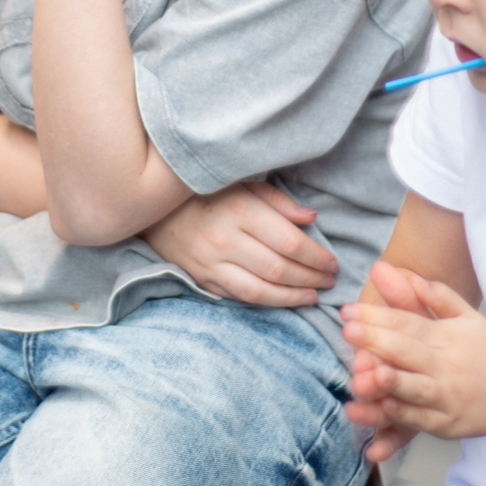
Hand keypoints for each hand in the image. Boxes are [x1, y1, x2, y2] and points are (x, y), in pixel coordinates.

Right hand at [144, 182, 339, 306]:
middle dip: (311, 278)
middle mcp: (225, 240)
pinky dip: (266, 302)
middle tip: (330, 281)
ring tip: (313, 297)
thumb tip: (311, 218)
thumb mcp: (242, 183)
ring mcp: (211, 264)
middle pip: (279, 268)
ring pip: (260, 290)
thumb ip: (278, 201)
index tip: (332, 262)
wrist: (153, 209)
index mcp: (239, 210)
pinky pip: (240, 297)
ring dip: (292, 297)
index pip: (289, 241)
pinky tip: (283, 300)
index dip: (316, 256)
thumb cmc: (205, 192)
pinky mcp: (202, 280)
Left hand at [341, 264, 439, 462]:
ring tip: (362, 376)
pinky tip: (381, 410)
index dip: (378, 316)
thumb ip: (434, 295)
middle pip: (408, 351)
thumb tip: (402, 271)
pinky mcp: (447, 425)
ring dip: (388, 383)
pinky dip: (401, 417)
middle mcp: (447, 366)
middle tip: (347, 330)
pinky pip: (420, 421)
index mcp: (448, 336)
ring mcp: (447, 397)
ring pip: (414, 389)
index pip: (408, 323)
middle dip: (376, 341)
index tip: (349, 310)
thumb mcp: (466, 317)